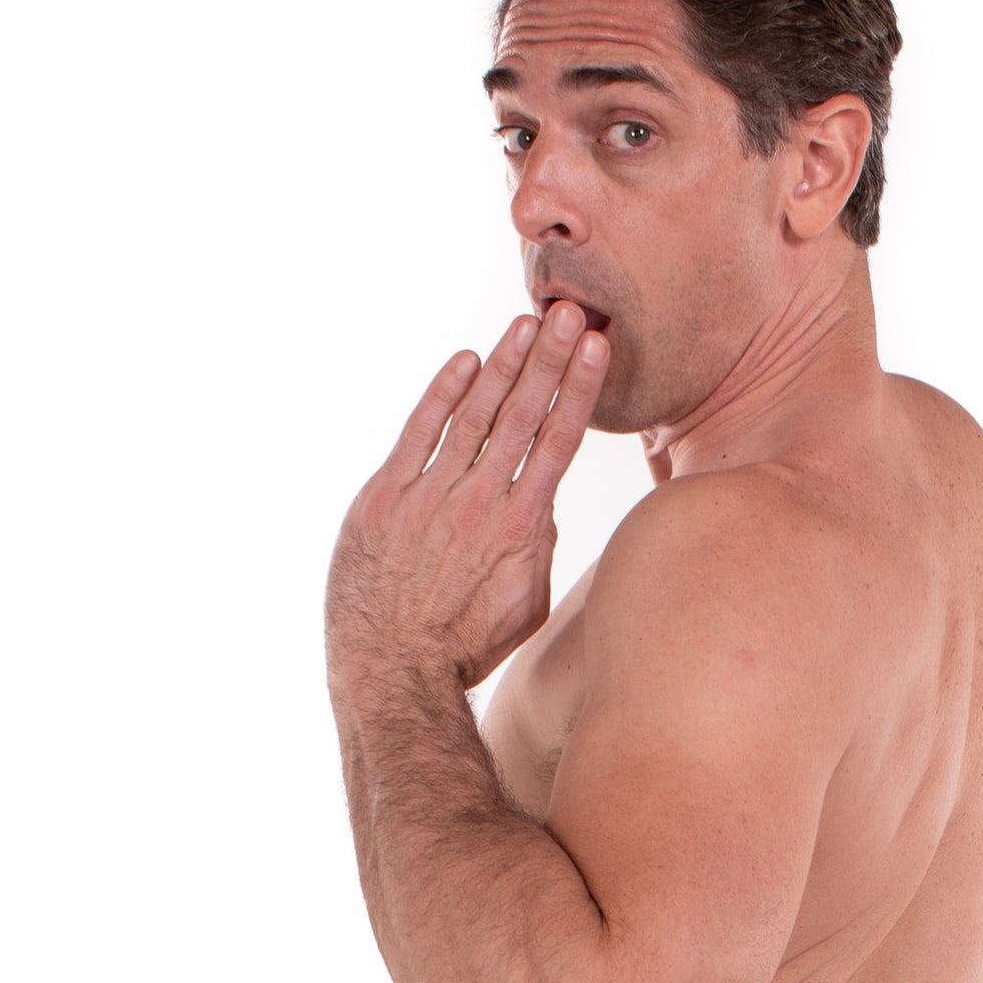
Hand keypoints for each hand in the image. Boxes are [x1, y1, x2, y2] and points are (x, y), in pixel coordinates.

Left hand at [325, 301, 608, 691]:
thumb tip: (542, 505)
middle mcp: (478, 502)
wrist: (394, 669)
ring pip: (473, 415)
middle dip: (550, 360)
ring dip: (503, 365)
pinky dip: (442, 394)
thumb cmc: (467, 644)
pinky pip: (417, 433)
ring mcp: (429, 496)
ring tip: (527, 325)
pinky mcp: (384, 497)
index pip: (558, 441)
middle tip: (571, 313)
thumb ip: (541, 546)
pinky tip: (466, 362)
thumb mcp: (528, 603)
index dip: (579, 389)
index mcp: (522, 528)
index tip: (598, 348)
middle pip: (522, 415)